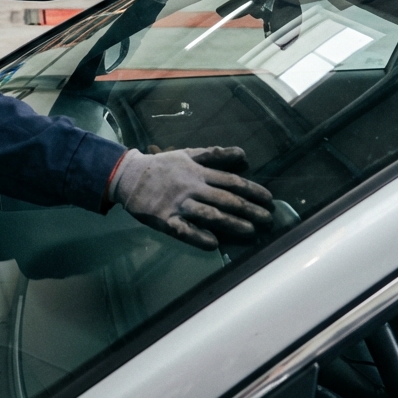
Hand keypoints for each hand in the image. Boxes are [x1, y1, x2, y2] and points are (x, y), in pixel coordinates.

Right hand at [109, 147, 272, 249]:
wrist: (129, 175)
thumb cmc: (163, 166)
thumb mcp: (188, 154)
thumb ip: (215, 155)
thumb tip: (242, 154)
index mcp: (198, 172)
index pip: (231, 181)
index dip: (252, 190)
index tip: (269, 199)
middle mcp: (191, 187)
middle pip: (225, 199)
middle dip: (249, 210)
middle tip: (268, 219)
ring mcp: (178, 204)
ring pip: (209, 214)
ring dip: (231, 224)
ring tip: (250, 232)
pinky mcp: (164, 219)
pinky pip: (184, 230)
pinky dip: (198, 236)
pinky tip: (213, 243)